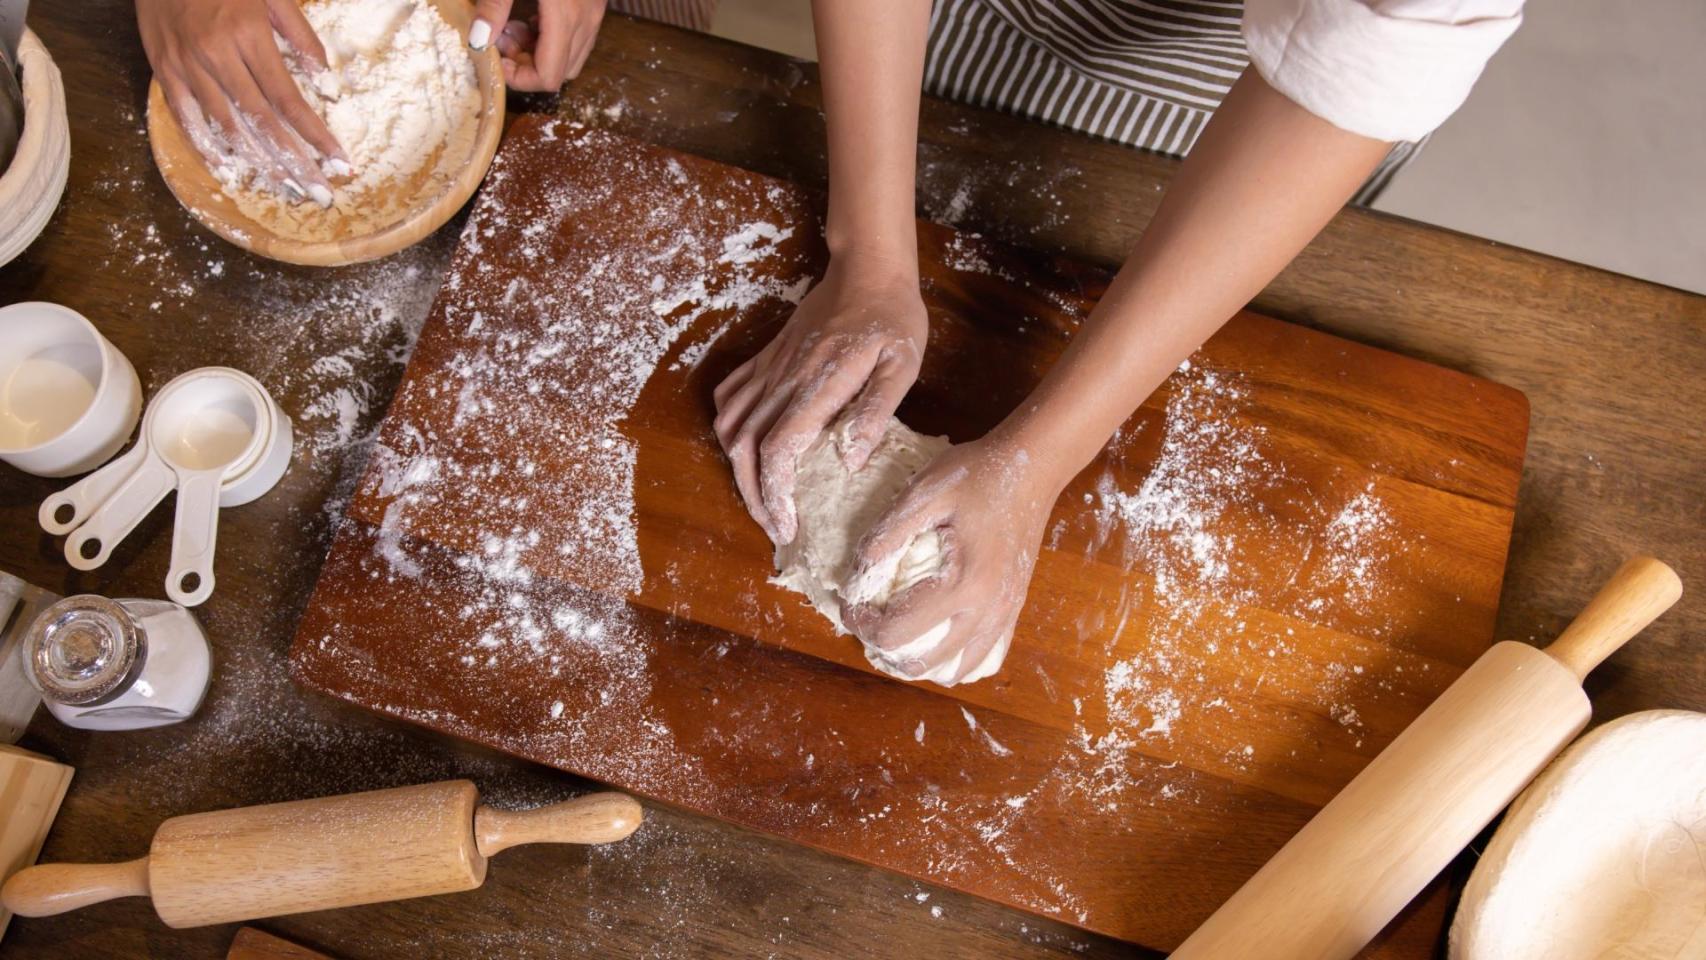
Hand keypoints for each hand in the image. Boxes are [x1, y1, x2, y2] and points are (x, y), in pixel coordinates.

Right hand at [137, 0, 346, 204]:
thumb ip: (301, 38)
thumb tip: (327, 85)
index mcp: (248, 35)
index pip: (288, 99)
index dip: (315, 135)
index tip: (339, 163)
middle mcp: (217, 55)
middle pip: (262, 122)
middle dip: (294, 161)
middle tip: (319, 193)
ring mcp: (187, 65)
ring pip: (226, 126)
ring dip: (258, 162)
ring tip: (285, 188)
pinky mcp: (164, 69)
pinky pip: (185, 117)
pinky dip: (206, 147)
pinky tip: (227, 170)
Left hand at [470, 0, 606, 91]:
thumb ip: (493, 7)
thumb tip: (478, 42)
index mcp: (565, 17)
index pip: (548, 77)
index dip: (520, 79)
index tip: (497, 58)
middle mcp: (586, 22)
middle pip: (560, 73)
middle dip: (526, 67)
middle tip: (502, 40)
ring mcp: (595, 15)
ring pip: (571, 60)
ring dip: (540, 55)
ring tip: (516, 27)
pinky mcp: (595, 6)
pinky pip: (577, 40)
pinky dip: (553, 41)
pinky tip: (535, 16)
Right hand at [713, 256, 927, 543]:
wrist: (868, 269)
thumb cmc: (893, 318)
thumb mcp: (902, 365)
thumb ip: (875, 412)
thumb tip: (848, 462)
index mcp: (819, 385)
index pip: (779, 449)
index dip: (776, 494)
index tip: (789, 526)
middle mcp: (785, 378)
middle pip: (746, 446)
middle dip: (753, 495)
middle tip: (775, 526)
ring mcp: (772, 367)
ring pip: (731, 424)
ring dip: (737, 467)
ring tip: (760, 496)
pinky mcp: (767, 358)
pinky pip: (730, 395)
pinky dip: (728, 427)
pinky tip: (744, 447)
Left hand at [843, 434, 1055, 684]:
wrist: (1035, 466)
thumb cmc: (979, 473)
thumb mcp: (925, 492)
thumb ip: (888, 532)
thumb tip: (857, 574)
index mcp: (963, 583)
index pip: (896, 632)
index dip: (862, 623)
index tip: (850, 602)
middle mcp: (987, 610)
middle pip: (923, 664)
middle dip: (885, 649)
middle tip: (871, 620)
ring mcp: (1005, 613)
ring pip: (957, 669)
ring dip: (921, 662)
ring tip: (900, 634)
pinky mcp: (1013, 608)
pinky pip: (983, 656)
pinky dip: (954, 659)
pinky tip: (937, 638)